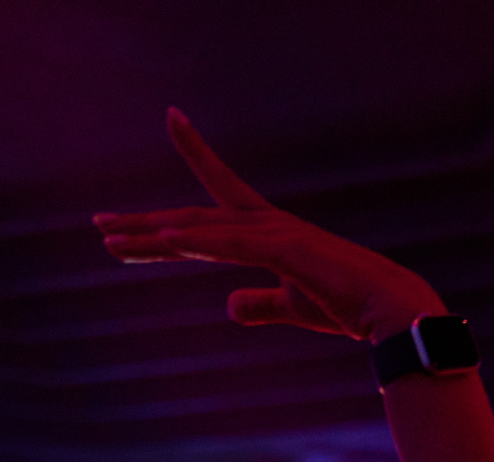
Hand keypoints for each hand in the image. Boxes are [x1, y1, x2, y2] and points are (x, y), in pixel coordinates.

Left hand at [93, 109, 444, 343]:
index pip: (219, 194)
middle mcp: (269, 224)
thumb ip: (260, 303)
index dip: (194, 154)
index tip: (172, 117)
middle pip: (194, 218)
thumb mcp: (294, 307)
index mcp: (271, 232)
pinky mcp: (289, 253)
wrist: (393, 312)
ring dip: (154, 236)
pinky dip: (199, 241)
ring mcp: (278, 235)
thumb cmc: (351, 308)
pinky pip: (234, 246)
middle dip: (145, 224)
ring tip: (110, 240)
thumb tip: (228, 307)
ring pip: (203, 231)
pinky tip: (167, 239)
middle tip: (99, 227)